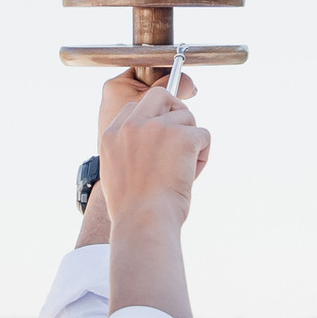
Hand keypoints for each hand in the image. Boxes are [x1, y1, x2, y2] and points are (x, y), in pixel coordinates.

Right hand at [99, 77, 209, 229]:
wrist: (143, 221)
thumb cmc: (132, 209)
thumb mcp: (115, 173)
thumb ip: (127, 151)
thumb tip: (150, 146)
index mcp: (112, 134)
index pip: (135, 108)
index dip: (152, 119)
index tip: (160, 138)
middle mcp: (133, 125)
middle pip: (160, 96)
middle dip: (175, 110)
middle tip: (182, 134)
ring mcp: (158, 128)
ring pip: (188, 118)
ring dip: (191, 140)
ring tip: (184, 169)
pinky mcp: (183, 137)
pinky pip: (204, 135)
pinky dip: (203, 155)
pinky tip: (192, 174)